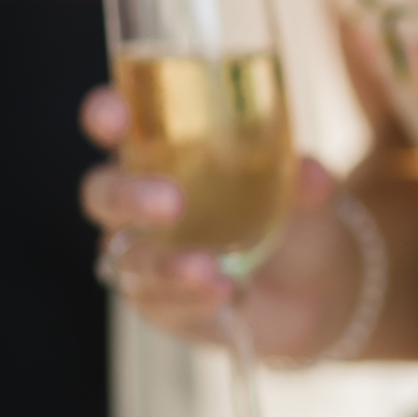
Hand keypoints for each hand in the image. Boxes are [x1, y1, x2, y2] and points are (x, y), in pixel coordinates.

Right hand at [79, 86, 362, 361]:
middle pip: (103, 194)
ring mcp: (145, 254)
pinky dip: (189, 297)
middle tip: (171, 203)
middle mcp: (142, 202)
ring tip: (208, 268)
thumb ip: (305, 181)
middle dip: (129, 196)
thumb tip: (310, 173)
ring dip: (165, 264)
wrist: (314, 292)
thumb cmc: (294, 220)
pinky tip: (223, 293)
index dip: (106, 115)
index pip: (119, 126)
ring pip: (128, 258)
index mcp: (166, 153)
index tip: (114, 117)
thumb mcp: (308, 196)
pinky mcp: (158, 301)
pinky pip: (158, 300)